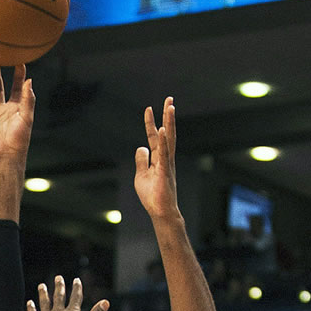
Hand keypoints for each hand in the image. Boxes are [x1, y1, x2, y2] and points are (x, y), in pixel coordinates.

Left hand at [28, 276, 108, 310]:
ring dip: (43, 293)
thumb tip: (106, 302)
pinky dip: (31, 308)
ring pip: (45, 303)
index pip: (76, 298)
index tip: (76, 280)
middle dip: (59, 287)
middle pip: (59, 297)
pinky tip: (29, 302)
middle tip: (58, 277)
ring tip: (41, 285)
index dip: (77, 288)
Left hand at [134, 96, 178, 220]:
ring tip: (170, 107)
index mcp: (158, 159)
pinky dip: (162, 142)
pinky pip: (164, 154)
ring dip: (169, 123)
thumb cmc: (152, 196)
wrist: (160, 211)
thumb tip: (140, 147)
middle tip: (169, 99)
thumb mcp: (141, 176)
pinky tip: (162, 130)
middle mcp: (165, 158)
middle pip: (165, 133)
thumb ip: (141, 161)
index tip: (149, 108)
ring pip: (168, 140)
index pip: (153, 137)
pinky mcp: (164, 172)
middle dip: (167, 116)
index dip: (150, 123)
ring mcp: (166, 164)